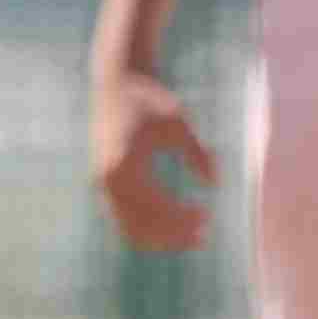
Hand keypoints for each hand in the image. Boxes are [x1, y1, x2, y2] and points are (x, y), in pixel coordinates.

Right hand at [92, 65, 218, 251]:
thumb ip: (197, 154)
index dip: (182, 218)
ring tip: (190, 234)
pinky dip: (146, 226)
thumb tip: (215, 183)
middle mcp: (107, 180)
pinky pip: (122, 216)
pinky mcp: (103, 181)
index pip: (155, 208)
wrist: (115, 82)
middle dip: (172, 235)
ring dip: (159, 236)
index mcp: (124, 166)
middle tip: (204, 235)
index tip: (207, 216)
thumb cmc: (149, 99)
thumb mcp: (179, 123)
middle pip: (140, 226)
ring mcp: (101, 183)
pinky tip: (170, 222)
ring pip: (128, 227)